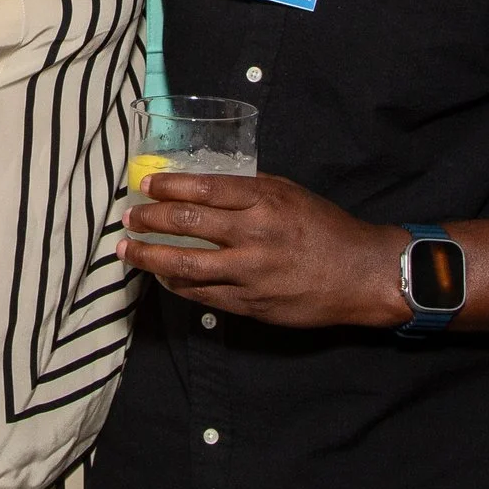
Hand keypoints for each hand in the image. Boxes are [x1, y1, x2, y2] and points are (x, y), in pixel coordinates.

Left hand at [119, 173, 406, 329]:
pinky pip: (202, 294)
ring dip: (150, 256)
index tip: (147, 186)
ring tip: (128, 250)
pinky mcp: (250, 303)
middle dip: (149, 219)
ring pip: (186, 264)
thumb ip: (250, 189)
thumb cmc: (326, 229)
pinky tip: (162, 275)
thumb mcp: (291, 193)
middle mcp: (254, 234)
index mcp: (265, 200)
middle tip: (129, 217)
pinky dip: (176, 283)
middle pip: (187, 223)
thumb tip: (205, 185)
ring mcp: (250, 272)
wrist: (361, 275)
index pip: (203, 188)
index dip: (168, 186)